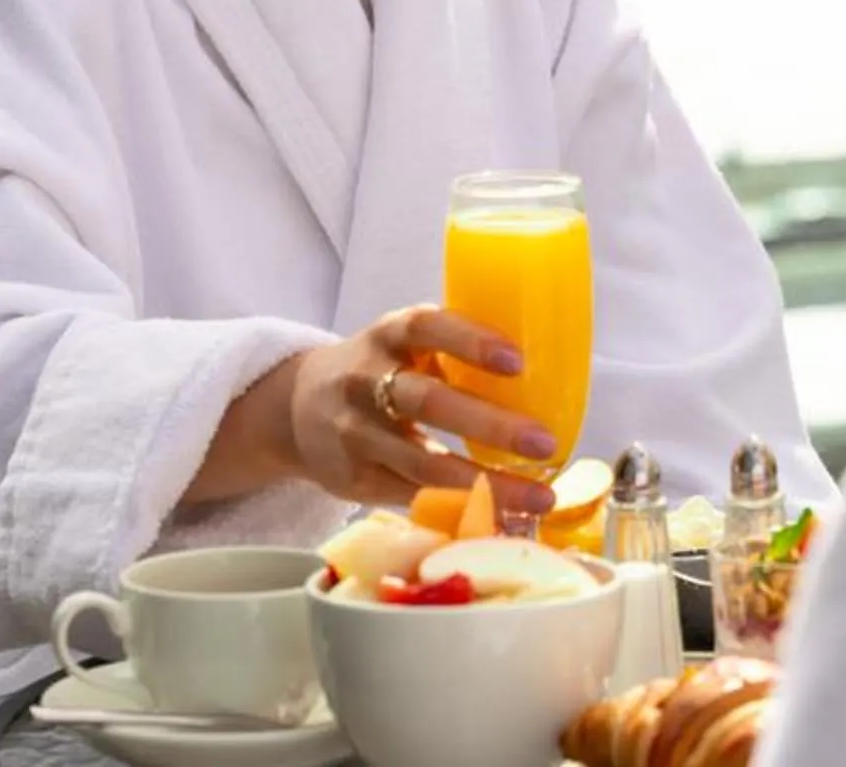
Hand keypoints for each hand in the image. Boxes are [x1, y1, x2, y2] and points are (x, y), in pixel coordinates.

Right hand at [282, 305, 558, 513]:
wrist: (296, 408)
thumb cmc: (379, 370)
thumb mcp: (404, 345)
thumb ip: (452, 351)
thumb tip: (548, 367)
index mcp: (387, 337)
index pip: (426, 328)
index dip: (470, 342)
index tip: (517, 361)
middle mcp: (365, 382)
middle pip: (427, 402)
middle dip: (489, 424)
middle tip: (544, 443)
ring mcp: (356, 434)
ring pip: (422, 464)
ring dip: (485, 484)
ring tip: (539, 497)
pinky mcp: (355, 479)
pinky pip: (413, 498)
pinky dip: (459, 509)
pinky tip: (501, 517)